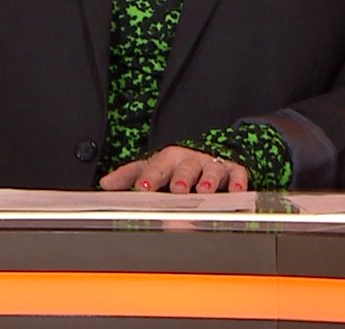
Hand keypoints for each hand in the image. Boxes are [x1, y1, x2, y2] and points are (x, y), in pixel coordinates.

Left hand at [100, 145, 248, 193]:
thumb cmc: (176, 166)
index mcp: (168, 159)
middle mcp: (190, 161)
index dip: (150, 177)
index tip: (143, 188)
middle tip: (178, 189)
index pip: (156, 167)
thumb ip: (129, 176)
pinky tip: (237, 191)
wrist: (209, 153)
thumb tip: (105, 184)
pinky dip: (238, 183)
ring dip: (208, 181)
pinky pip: (238, 175)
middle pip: (185, 168)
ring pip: (211, 171)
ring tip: (204, 191)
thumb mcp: (152, 167)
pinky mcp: (233, 170)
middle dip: (181, 178)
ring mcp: (212, 165)